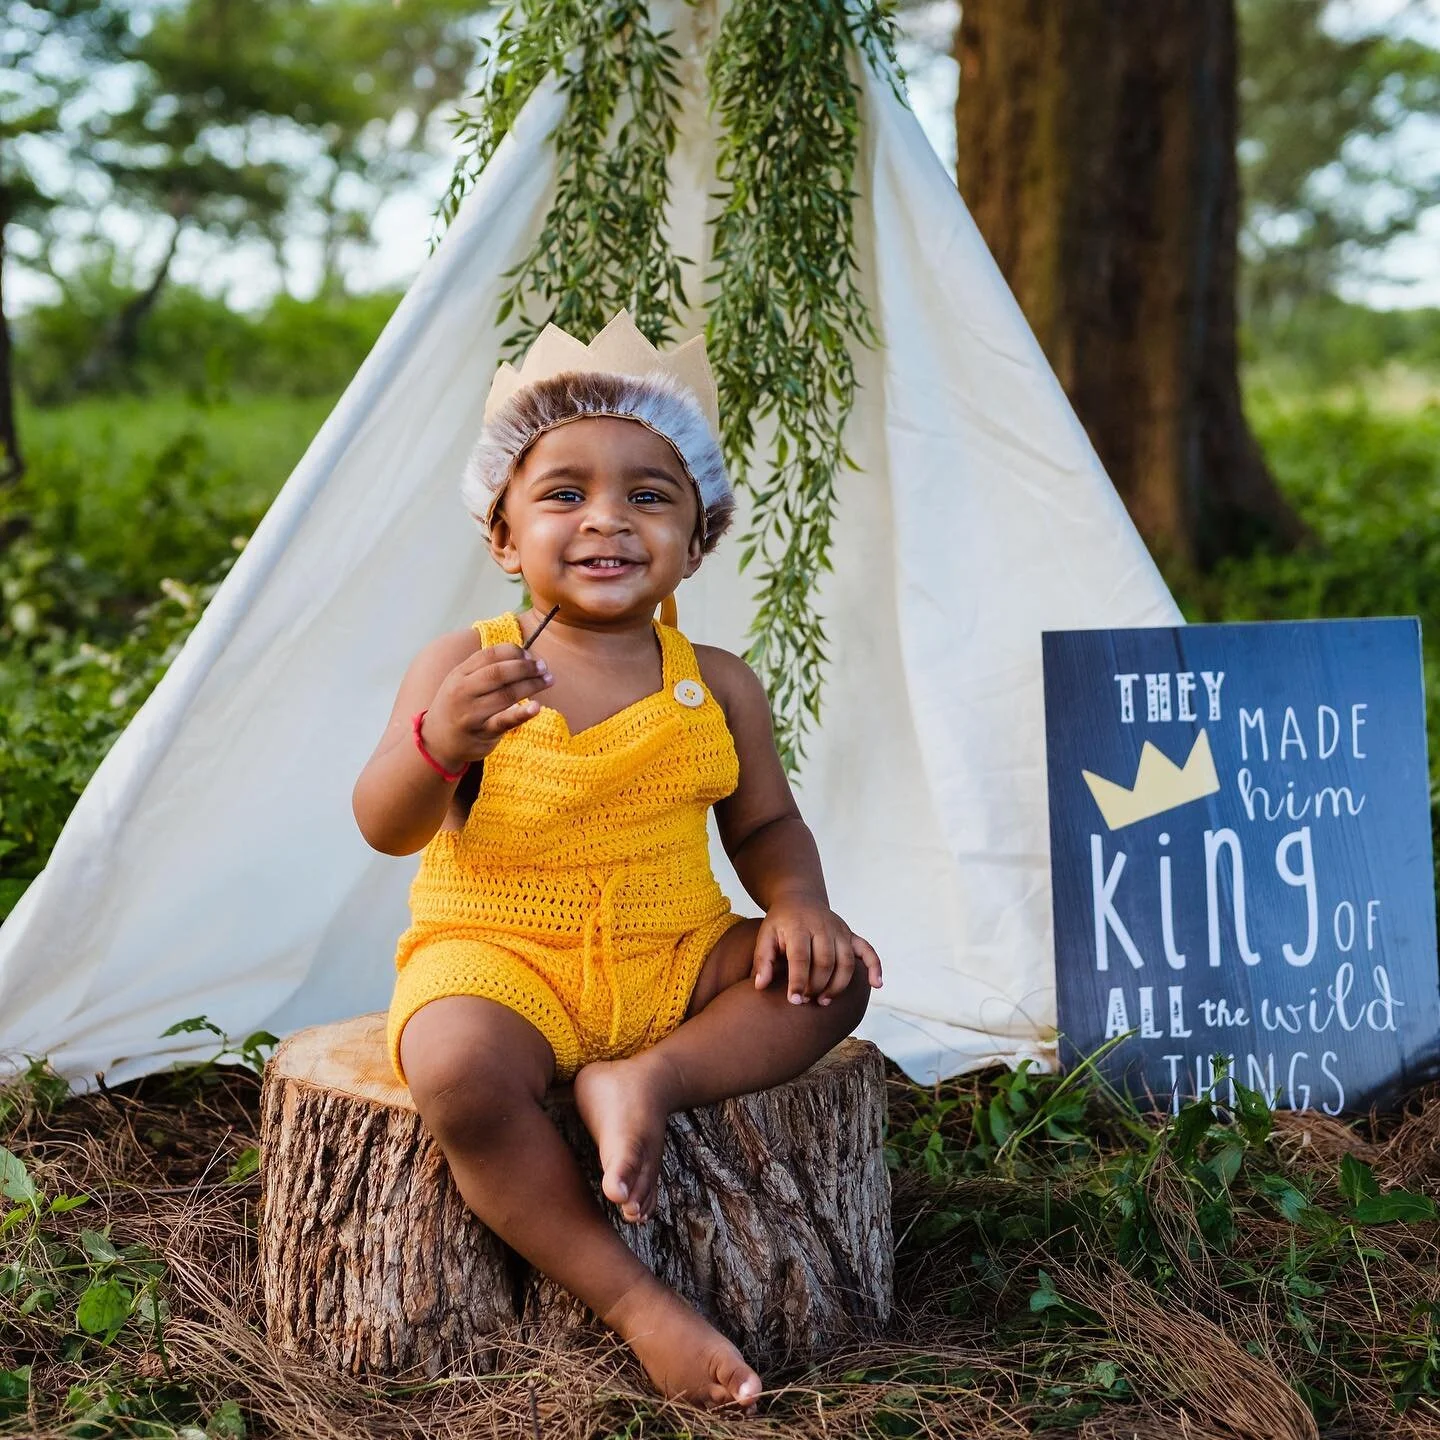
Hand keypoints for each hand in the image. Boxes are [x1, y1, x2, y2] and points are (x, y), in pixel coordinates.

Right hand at [420, 643, 553, 769]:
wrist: (436, 741)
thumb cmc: (457, 707)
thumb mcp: (461, 682)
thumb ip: (484, 668)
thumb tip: (523, 655)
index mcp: (459, 673)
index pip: (490, 655)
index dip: (514, 652)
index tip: (530, 655)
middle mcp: (463, 691)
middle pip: (499, 673)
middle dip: (525, 667)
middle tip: (543, 667)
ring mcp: (472, 713)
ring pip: (506, 694)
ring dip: (531, 685)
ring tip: (548, 680)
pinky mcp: (482, 732)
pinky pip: (504, 721)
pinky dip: (521, 713)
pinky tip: (537, 707)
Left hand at [751, 893, 883, 1005]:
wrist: (799, 899)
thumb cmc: (780, 923)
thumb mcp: (765, 936)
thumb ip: (762, 960)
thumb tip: (760, 986)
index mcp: (799, 927)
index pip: (801, 957)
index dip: (799, 982)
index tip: (794, 1001)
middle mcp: (823, 927)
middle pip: (826, 962)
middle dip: (817, 986)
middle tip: (806, 1001)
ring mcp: (840, 931)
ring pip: (846, 962)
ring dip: (837, 986)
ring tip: (824, 1001)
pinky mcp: (851, 934)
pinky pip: (868, 950)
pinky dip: (875, 967)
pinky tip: (876, 984)